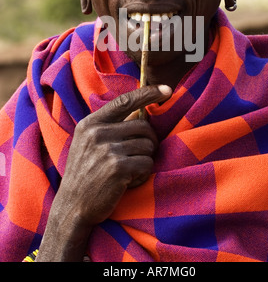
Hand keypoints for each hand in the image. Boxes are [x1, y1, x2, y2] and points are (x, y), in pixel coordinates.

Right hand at [36, 84, 171, 260]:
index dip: (148, 93)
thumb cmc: (85, 172)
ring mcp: (107, 150)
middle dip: (148, 141)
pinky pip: (147, 163)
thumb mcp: (88, 142)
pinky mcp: (118, 168)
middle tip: (139, 155)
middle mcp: (98, 133)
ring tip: (128, 170)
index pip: (124, 101)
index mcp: (90, 123)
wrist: (72, 206)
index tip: (167, 89)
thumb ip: (110, 125)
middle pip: (143, 126)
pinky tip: (129, 181)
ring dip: (144, 159)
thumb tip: (139, 110)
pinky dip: (143, 174)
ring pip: (148, 145)